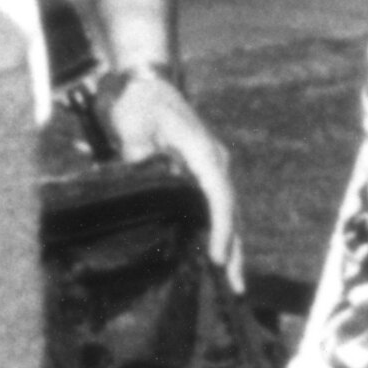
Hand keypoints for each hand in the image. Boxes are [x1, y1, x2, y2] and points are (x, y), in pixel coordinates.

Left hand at [98, 65, 240, 275]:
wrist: (144, 79)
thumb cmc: (138, 101)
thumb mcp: (132, 124)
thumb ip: (138, 155)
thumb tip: (144, 183)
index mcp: (202, 150)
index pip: (218, 195)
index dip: (220, 228)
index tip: (218, 257)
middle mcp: (214, 160)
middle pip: (230, 209)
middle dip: (234, 248)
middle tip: (235, 288)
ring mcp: (211, 164)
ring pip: (227, 210)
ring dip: (231, 243)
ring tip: (232, 282)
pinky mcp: (202, 170)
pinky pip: (215, 204)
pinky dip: (219, 230)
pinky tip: (216, 254)